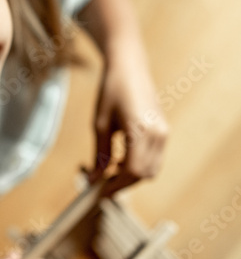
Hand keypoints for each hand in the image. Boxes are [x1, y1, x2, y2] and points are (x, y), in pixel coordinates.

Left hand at [88, 49, 168, 193]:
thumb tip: (94, 179)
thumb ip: (99, 153)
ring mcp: (163, 132)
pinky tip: (121, 160)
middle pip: (144, 174)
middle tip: (101, 184)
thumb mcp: (100, 123)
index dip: (116, 186)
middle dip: (123, 183)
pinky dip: (139, 164)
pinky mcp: (163, 129)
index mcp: (141, 131)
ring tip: (109, 172)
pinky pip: (154, 157)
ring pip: (151, 168)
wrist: (129, 66)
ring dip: (132, 175)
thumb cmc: (111, 91)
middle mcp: (158, 134)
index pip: (132, 172)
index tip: (99, 192)